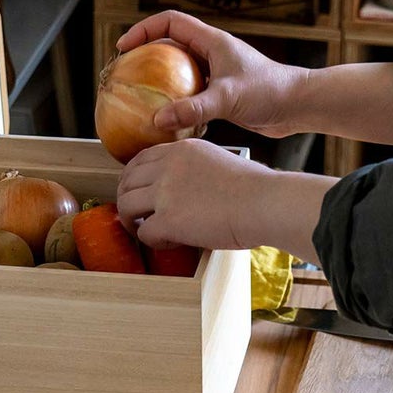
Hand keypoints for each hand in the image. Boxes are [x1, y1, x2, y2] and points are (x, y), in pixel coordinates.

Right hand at [117, 10, 305, 137]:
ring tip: (141, 97)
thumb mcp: (228, 98)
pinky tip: (168, 121)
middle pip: (169, 45)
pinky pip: (189, 93)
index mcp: (211, 41)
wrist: (298, 106)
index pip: (169, 22)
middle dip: (145, 55)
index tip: (124, 47)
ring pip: (178, 72)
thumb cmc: (270, 92)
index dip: (143, 29)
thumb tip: (159, 119)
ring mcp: (215, 73)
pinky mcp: (220, 93)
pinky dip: (175, 103)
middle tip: (126, 72)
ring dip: (159, 81)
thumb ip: (193, 108)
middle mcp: (211, 53)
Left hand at [117, 137, 336, 262]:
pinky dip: (153, 241)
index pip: (141, 159)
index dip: (132, 178)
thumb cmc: (257, 188)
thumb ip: (198, 167)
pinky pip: (144, 233)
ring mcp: (166, 192)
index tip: (135, 191)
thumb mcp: (220, 160)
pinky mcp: (169, 220)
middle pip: (127, 181)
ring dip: (131, 221)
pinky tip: (170, 242)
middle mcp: (168, 166)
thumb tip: (191, 185)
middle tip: (134, 215)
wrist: (266, 203)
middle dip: (126, 199)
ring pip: (126, 206)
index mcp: (182, 150)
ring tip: (144, 230)